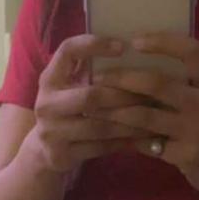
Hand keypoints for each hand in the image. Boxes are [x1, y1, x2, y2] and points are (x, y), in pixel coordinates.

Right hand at [32, 34, 153, 173]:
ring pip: (100, 126)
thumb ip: (87, 67)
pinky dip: (125, 140)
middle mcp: (46, 103)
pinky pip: (101, 147)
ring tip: (154, 114)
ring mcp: (52, 132)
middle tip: (151, 91)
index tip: (122, 46)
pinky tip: (144, 136)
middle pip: (91, 95)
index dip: (93, 45)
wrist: (44, 151)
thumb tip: (128, 44)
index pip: (67, 51)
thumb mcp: (69, 84)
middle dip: (124, 94)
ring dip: (130, 120)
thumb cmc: (67, 107)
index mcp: (49, 78)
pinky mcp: (62, 155)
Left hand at [90, 32, 198, 195]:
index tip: (135, 41)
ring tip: (94, 106)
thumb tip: (130, 58)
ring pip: (145, 115)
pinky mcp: (189, 155)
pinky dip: (127, 137)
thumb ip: (180, 80)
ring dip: (115, 110)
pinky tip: (110, 133)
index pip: (192, 51)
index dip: (163, 41)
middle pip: (158, 83)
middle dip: (122, 79)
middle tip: (98, 77)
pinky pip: (147, 142)